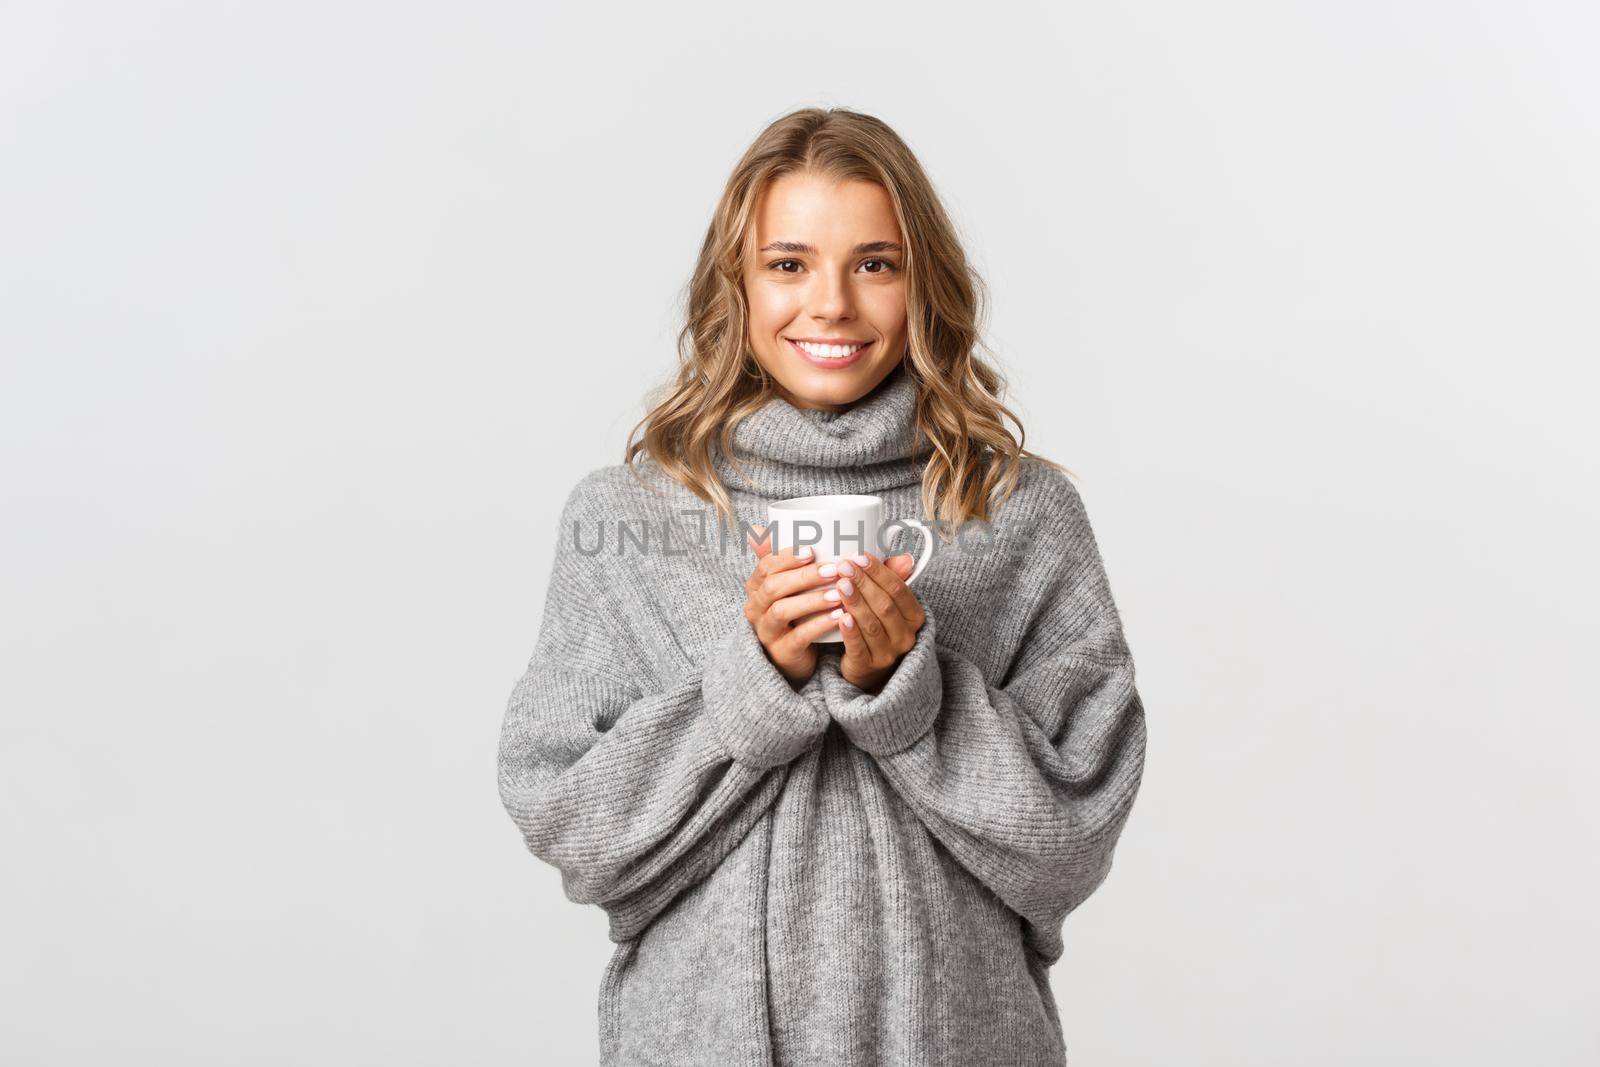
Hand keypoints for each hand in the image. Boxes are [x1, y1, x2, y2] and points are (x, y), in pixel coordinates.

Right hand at [743, 524, 842, 687]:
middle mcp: (756, 606)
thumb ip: (806, 557)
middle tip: (835, 569)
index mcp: (758, 585)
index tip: (813, 549)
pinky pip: (797, 637)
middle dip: (804, 576)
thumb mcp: (798, 583)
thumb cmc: (799, 610)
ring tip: (839, 593)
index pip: (766, 565)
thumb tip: (834, 530)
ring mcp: (766, 630)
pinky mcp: (781, 652)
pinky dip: (818, 625)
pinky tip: (839, 618)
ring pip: (782, 611)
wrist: (795, 654)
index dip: (787, 556)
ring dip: (812, 600)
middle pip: (773, 586)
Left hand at [832, 551, 924, 692]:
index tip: (859, 556)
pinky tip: (841, 617)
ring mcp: (888, 654)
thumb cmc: (878, 627)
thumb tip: (905, 558)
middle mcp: (906, 636)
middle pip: (884, 605)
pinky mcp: (867, 666)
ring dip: (856, 602)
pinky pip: (859, 647)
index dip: (879, 572)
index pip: (898, 590)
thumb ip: (892, 580)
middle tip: (844, 566)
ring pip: (871, 624)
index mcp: (915, 617)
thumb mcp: (888, 604)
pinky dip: (850, 631)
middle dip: (864, 583)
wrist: (867, 667)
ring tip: (840, 584)